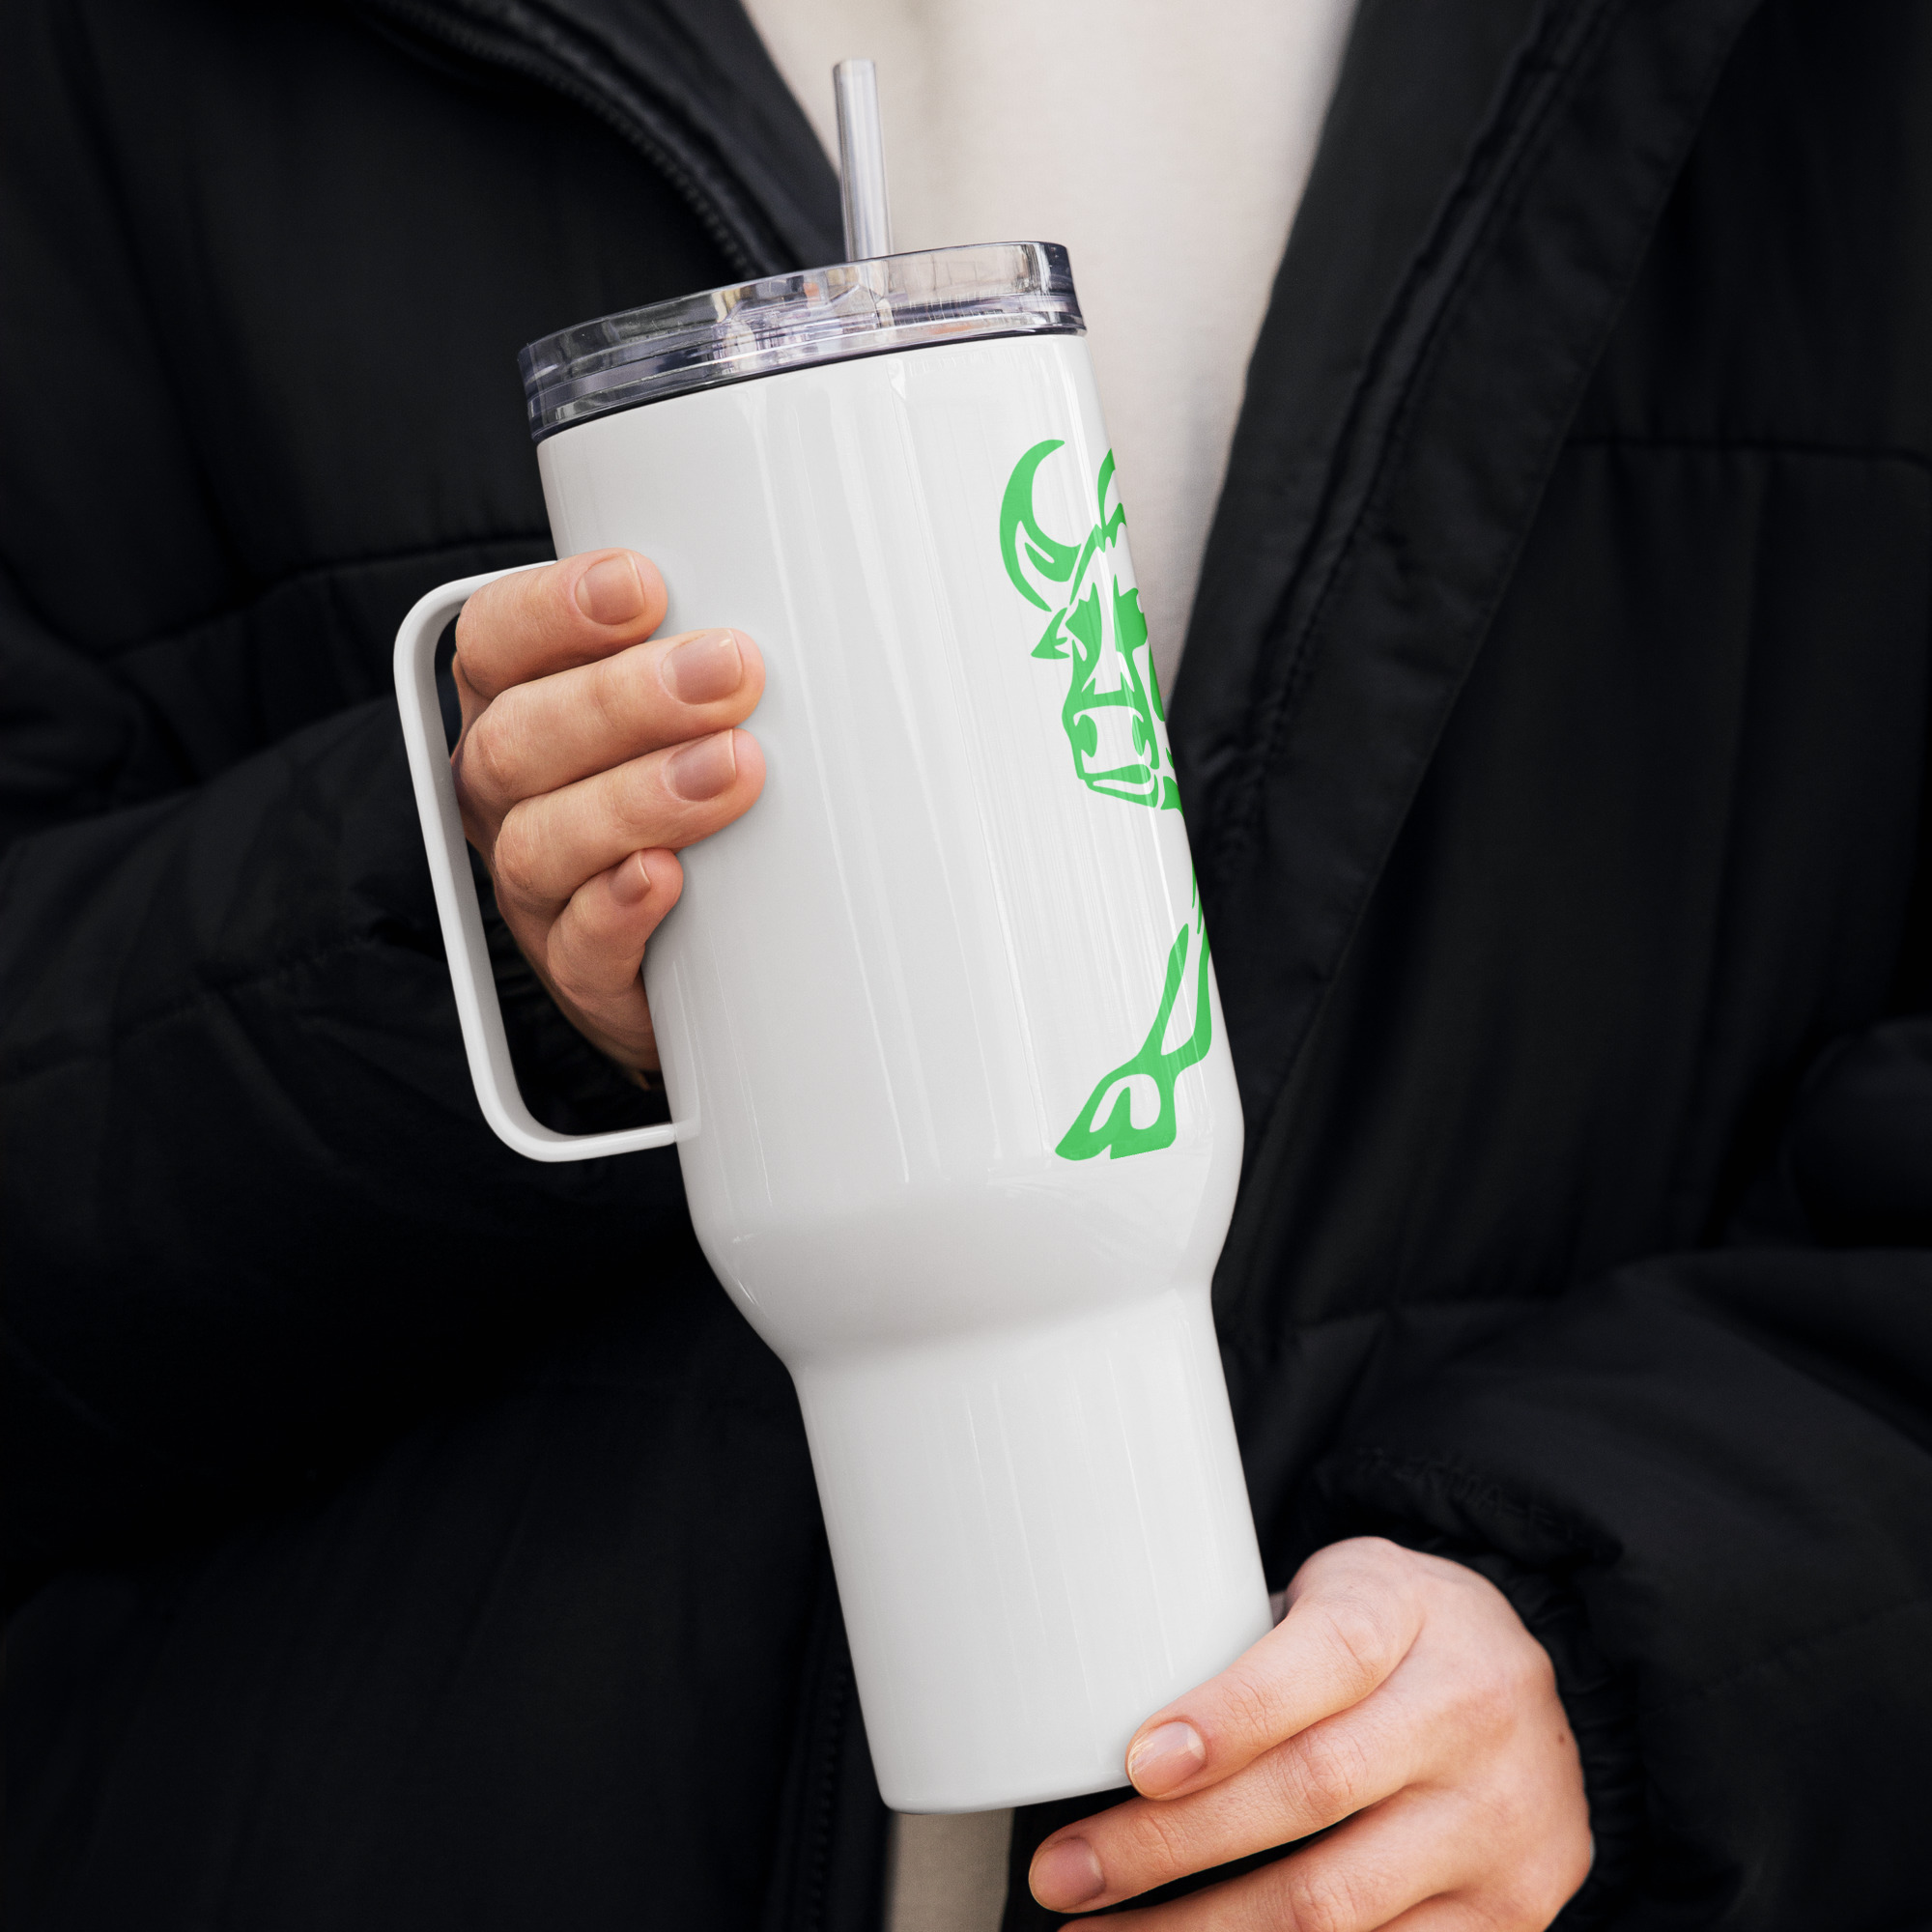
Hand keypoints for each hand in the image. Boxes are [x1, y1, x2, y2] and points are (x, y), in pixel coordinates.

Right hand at [449, 549, 764, 1074]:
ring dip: (638, 798)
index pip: (496, 639)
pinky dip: (619, 908)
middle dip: (624, 699)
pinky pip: (578, 945)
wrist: (701, 955)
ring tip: (730, 770)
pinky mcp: (577, 970)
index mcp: (518, 705)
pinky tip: (666, 878)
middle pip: (520, 736)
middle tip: (728, 675)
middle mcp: (509, 792)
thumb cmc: (694, 806)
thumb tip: (810, 598)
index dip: (554, 609)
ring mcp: (535, 885)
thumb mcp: (688, 712)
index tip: (641, 586)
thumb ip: (705, 657)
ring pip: (542, 840)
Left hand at [1029, 1538, 1591, 1928]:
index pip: (1323, 1661)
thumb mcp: (1334, 1589)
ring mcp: (1499, 1824)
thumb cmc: (1391, 1629)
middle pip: (1310, 1791)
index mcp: (1409, 1613)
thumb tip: (1107, 1720)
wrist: (1528, 1680)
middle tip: (1067, 1872)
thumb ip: (1249, 1642)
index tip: (1138, 1765)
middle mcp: (1469, 1714)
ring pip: (1335, 1905)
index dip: (1229, 1718)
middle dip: (1170, 1846)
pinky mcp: (1511, 1912)